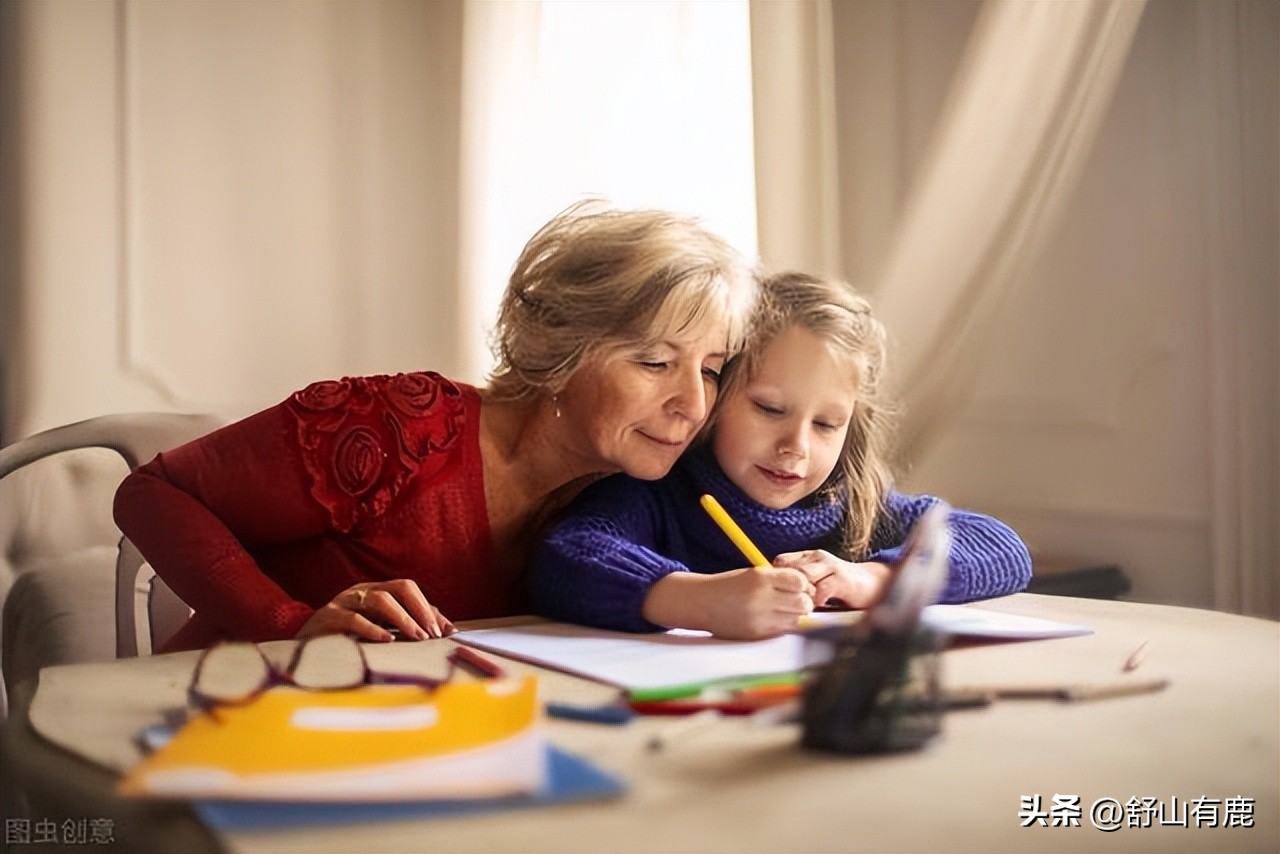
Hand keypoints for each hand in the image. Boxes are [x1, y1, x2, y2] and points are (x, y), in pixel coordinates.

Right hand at [297, 579, 455, 642]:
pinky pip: (353, 619)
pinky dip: (372, 629)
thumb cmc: (347, 639)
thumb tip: (449, 630)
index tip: (444, 632)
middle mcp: (363, 591)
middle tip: (431, 635)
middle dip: (420, 610)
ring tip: (417, 638)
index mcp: (376, 591)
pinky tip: (386, 640)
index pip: (409, 590)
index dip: (428, 609)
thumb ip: (411, 626)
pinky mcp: (328, 618)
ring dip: (403, 619)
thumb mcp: (381, 630)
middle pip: (399, 587)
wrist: (303, 648)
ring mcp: (345, 602)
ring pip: (380, 600)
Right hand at [643, 567, 816, 639]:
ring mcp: (760, 618)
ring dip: (794, 614)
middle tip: (794, 599)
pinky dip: (783, 625)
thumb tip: (807, 587)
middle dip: (803, 601)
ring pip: (796, 619)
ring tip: (781, 609)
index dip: (802, 584)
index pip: (799, 581)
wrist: (701, 603)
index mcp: (760, 578)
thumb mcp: (752, 574)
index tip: (797, 585)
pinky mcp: (757, 634)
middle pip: (803, 603)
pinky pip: (782, 630)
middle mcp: (762, 598)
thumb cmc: (728, 586)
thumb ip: (777, 579)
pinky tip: (772, 618)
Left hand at [771, 549, 890, 609]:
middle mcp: (817, 558)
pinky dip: (816, 600)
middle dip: (786, 588)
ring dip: (800, 594)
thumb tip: (772, 595)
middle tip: (784, 604)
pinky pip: (823, 588)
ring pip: (804, 576)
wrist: (869, 584)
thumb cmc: (837, 585)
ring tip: (801, 607)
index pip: (781, 561)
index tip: (775, 594)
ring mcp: (830, 566)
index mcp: (807, 557)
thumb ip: (797, 584)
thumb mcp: (814, 580)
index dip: (775, 578)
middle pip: (790, 569)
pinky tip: (817, 607)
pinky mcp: (843, 579)